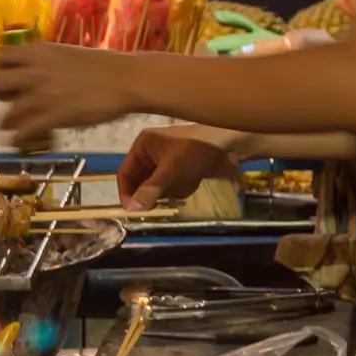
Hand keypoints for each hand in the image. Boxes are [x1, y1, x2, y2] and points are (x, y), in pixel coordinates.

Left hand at [0, 43, 134, 147]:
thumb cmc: (102, 66)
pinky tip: (20, 143)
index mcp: (38, 52)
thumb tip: (35, 71)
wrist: (125, 79)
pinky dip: (18, 139)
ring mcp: (42, 95)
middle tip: (8, 104)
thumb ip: (46, 62)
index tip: (6, 80)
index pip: (1, 57)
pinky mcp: (52, 117)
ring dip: (5, 124)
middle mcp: (34, 71)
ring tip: (10, 131)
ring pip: (6, 113)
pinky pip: (23, 132)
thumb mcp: (66, 54)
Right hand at [116, 125, 244, 209]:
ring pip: (158, 186)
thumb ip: (150, 191)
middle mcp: (152, 152)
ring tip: (184, 184)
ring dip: (169, 191)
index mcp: (143, 145)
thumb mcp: (170, 171)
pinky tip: (193, 181)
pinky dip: (181, 188)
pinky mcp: (182, 167)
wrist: (231, 143)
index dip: (127, 193)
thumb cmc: (195, 151)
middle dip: (152, 193)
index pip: (125, 173)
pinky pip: (173, 185)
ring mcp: (168, 160)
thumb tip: (131, 210)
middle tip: (157, 208)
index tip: (133, 212)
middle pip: (141, 181)